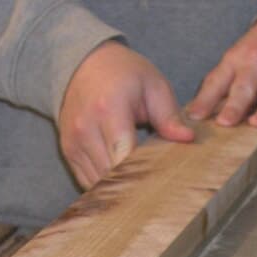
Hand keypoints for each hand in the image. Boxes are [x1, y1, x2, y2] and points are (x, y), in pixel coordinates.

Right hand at [58, 41, 194, 189]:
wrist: (85, 64)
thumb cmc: (124, 74)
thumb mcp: (153, 85)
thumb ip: (169, 115)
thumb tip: (188, 139)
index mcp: (109, 110)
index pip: (123, 157)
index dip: (142, 177)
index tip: (161, 186)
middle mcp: (86, 129)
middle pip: (111, 175)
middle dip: (134, 186)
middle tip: (157, 192)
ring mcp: (74, 142)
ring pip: (97, 184)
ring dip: (119, 189)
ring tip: (140, 187)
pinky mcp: (68, 151)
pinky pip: (87, 181)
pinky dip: (104, 186)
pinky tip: (122, 181)